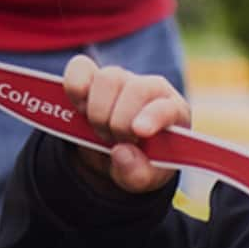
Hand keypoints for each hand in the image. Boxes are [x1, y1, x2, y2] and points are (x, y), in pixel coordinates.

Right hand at [62, 55, 189, 192]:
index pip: (166, 107)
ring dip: (98, 111)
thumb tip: (120, 153)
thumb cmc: (140, 163)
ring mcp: (122, 79)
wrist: (117, 154)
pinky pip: (80, 68)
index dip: (152, 117)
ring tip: (100, 131)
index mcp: (173, 112)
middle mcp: (150, 88)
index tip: (139, 132)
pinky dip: (75, 88)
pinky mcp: (93, 76)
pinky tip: (80, 110)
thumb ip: (136, 174)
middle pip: (135, 89)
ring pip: (108, 78)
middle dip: (118, 122)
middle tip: (115, 141)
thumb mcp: (144, 179)